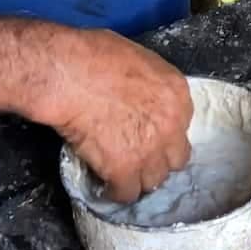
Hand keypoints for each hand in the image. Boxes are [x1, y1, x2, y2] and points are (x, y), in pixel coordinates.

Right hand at [32, 28, 192, 203]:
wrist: (69, 74)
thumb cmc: (93, 56)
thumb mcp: (136, 58)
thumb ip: (149, 84)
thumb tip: (138, 93)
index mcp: (177, 93)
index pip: (181, 126)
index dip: (163, 132)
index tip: (148, 134)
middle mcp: (171, 124)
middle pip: (175, 158)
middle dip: (157, 159)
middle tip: (136, 155)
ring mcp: (150, 150)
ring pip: (154, 180)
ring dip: (138, 178)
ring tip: (119, 173)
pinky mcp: (124, 169)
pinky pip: (126, 193)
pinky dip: (114, 192)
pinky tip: (104, 184)